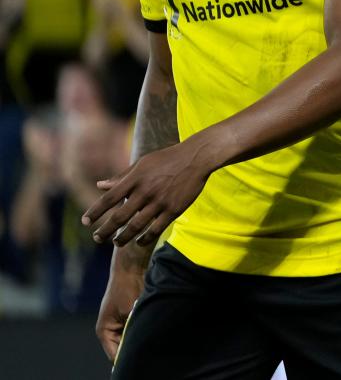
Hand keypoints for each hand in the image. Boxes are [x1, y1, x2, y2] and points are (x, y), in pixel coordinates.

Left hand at [81, 141, 211, 247]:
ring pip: (136, 227)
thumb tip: (99, 186)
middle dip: (105, 231)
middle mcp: (145, 191)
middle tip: (97, 238)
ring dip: (123, 238)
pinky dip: (145, 238)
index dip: (95, 212)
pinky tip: (139, 241)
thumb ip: (121, 177)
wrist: (197, 157)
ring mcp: (160, 202)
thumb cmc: (167, 159)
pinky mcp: (174, 209)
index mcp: (135, 178)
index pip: (109, 199)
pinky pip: (155, 229)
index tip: (85, 222)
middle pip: (119, 217)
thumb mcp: (142, 163)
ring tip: (116, 243)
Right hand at [96, 251, 145, 360]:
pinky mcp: (127, 317)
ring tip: (151, 339)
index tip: (141, 360)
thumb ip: (133, 328)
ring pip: (130, 340)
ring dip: (139, 339)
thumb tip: (142, 343)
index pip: (114, 355)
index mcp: (104, 331)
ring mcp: (118, 324)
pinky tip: (152, 330)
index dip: (127, 359)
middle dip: (134, 349)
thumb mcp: (131, 310)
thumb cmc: (127, 287)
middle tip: (149, 350)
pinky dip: (141, 331)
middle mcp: (109, 330)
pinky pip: (134, 331)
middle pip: (122, 349)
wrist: (131, 267)